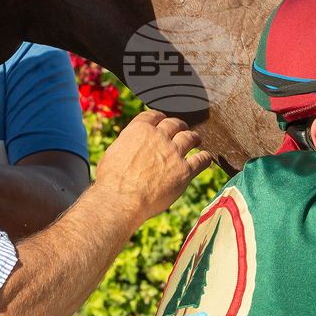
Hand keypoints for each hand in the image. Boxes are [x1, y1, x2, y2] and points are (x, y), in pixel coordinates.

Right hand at [94, 110, 211, 223]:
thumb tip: (128, 147)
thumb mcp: (112, 153)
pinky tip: (205, 159)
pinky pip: (201, 159)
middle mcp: (158, 137)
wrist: (120, 199)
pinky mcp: (184, 170)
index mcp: (139, 130)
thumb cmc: (110, 181)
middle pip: (174, 124)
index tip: (163, 121)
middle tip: (181, 130)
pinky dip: (205, 158)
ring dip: (194, 138)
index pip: (154, 115)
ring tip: (197, 140)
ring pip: (190, 138)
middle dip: (179, 126)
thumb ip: (126, 145)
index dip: (160, 117)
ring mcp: (173, 152)